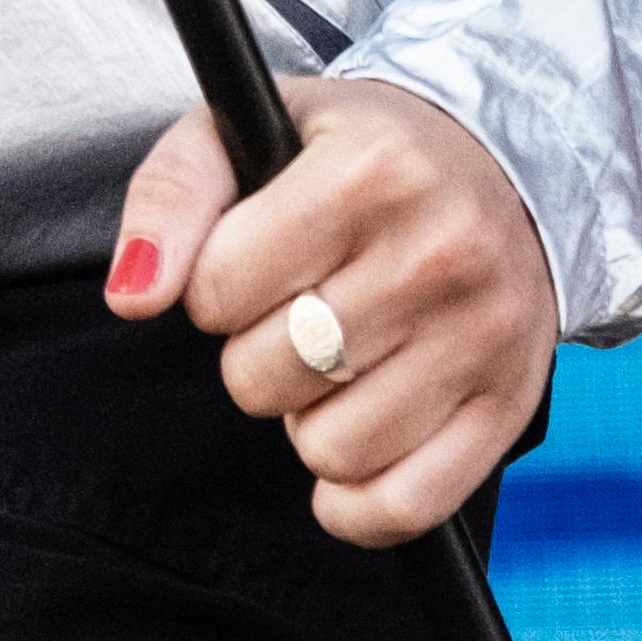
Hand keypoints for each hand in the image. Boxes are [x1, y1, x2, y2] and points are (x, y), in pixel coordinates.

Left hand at [105, 76, 552, 547]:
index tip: (251, 261)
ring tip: (339, 358)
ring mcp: (482, 335)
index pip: (218, 288)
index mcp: (370, 168)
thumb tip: (133, 296)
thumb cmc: (358, 153)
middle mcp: (439, 251)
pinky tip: (356, 439)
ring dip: (308, 419)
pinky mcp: (508, 405)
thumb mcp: (249, 132)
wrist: (504, 164)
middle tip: (299, 309)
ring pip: (329, 450)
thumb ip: (169, 196)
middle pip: (266, 376)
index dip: (212, 286)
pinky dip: (357, 501)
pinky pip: (403, 508)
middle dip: (256, 352)